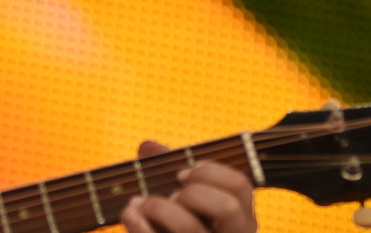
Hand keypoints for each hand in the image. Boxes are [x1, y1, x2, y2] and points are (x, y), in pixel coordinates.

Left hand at [120, 140, 256, 232]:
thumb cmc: (171, 223)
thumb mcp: (175, 197)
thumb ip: (165, 170)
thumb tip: (148, 145)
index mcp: (239, 216)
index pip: (239, 185)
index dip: (208, 171)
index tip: (181, 173)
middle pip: (226, 206)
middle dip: (191, 193)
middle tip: (172, 194)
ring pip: (189, 227)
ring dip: (159, 208)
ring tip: (143, 204)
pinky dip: (140, 225)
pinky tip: (130, 214)